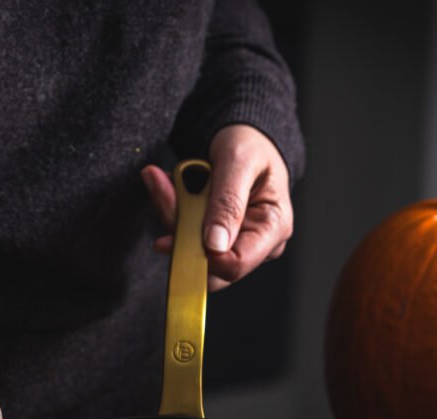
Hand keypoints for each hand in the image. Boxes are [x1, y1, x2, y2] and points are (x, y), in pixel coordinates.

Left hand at [140, 124, 293, 290]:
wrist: (245, 136)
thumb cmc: (251, 144)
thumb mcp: (240, 161)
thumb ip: (228, 202)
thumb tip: (215, 244)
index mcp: (273, 227)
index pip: (235, 264)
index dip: (202, 256)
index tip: (173, 233)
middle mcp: (257, 243)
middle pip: (210, 264)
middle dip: (180, 230)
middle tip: (163, 190)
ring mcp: (236, 243)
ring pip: (193, 253)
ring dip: (172, 217)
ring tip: (164, 181)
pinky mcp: (215, 239)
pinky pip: (187, 238)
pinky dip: (173, 213)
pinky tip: (171, 188)